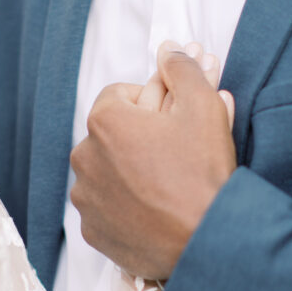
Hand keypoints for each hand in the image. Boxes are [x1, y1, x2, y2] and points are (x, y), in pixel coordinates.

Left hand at [70, 43, 236, 278]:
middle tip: (176, 153)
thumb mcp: (203, 107)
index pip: (120, 95)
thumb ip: (182, 69)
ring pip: (106, 172)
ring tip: (166, 184)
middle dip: (139, 137)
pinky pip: (106, 208)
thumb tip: (168, 49)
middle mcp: (84, 158)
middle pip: (111, 135)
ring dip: (129, 172)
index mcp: (104, 122)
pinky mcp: (93, 231)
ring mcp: (86, 198)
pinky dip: (125, 207)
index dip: (150, 103)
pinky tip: (155, 211)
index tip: (173, 120)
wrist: (207, 241)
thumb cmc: (203, 173)